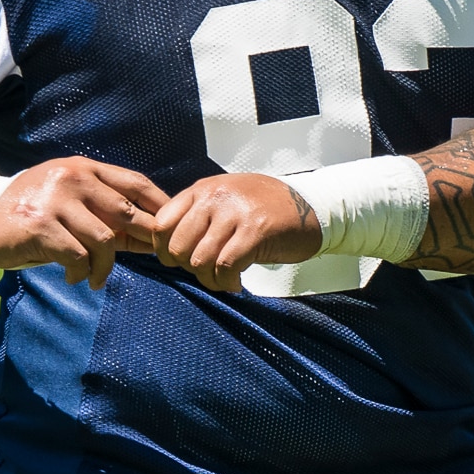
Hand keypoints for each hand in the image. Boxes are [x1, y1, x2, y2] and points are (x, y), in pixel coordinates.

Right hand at [0, 157, 167, 287]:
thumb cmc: (36, 212)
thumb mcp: (72, 202)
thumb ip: (106, 213)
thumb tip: (153, 237)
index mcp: (85, 169)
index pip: (135, 183)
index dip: (160, 206)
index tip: (171, 230)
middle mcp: (72, 179)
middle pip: (126, 213)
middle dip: (142, 241)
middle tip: (147, 261)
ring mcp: (55, 200)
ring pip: (104, 240)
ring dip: (104, 267)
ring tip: (95, 278)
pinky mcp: (40, 226)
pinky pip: (77, 256)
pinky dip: (80, 272)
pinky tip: (72, 277)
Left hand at [148, 172, 322, 292]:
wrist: (312, 206)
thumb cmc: (266, 207)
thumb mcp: (226, 199)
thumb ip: (197, 214)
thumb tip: (168, 244)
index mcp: (203, 189)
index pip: (162, 223)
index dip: (164, 250)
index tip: (178, 262)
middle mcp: (215, 198)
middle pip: (178, 246)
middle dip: (187, 268)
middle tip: (205, 272)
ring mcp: (235, 213)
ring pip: (200, 260)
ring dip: (208, 279)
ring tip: (222, 280)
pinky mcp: (255, 232)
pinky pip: (225, 267)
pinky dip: (226, 282)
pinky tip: (235, 283)